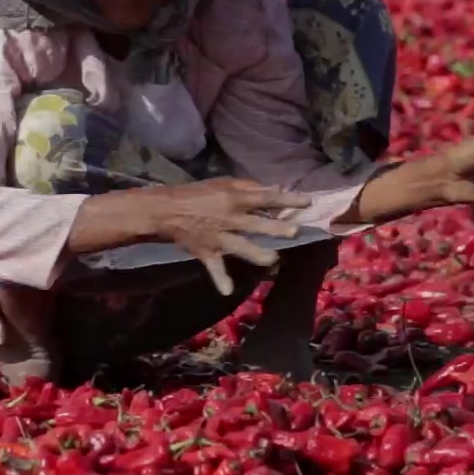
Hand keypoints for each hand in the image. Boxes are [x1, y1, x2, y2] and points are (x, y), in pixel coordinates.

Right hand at [133, 178, 313, 296]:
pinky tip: (227, 291)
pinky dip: (220, 280)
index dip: (287, 199)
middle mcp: (230, 218)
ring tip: (274, 260)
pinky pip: (215, 268)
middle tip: (295, 232)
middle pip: (257, 224)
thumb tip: (276, 188)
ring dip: (258, 254)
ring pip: (242, 247)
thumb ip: (249, 186)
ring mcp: (219, 237)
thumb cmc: (196, 193)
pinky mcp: (207, 252)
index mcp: (234, 198)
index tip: (307, 202)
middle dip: (276, 229)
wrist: (165, 210)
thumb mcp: (222, 183)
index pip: (266, 198)